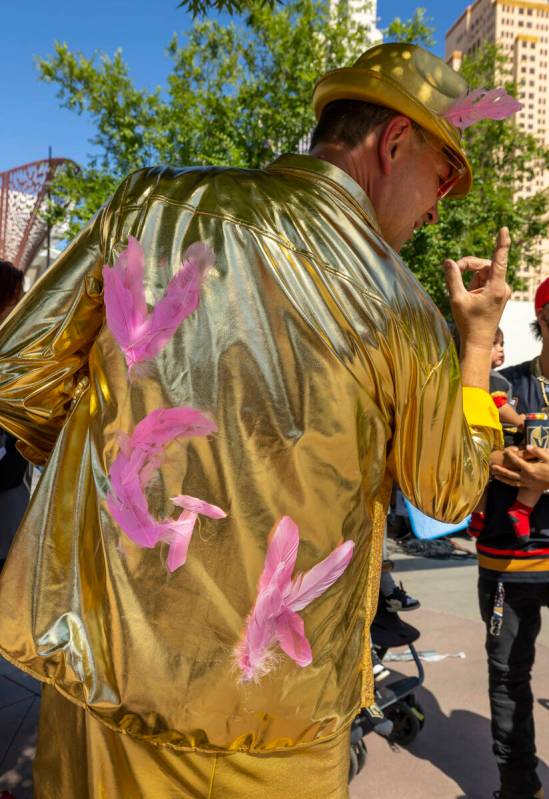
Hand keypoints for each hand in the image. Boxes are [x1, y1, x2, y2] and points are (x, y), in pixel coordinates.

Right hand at [444, 228, 511, 350]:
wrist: (477, 341)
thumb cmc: (468, 323)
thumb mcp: (457, 299)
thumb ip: (452, 278)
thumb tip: (447, 261)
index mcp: (496, 287)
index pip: (499, 260)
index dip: (501, 243)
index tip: (504, 229)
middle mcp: (503, 287)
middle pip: (484, 265)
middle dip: (468, 266)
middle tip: (452, 270)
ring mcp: (501, 291)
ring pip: (483, 273)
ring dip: (470, 277)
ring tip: (462, 293)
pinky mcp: (498, 294)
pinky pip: (484, 281)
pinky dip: (474, 284)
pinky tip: (468, 295)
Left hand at [492, 445, 548, 490]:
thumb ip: (538, 452)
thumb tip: (528, 446)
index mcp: (530, 469)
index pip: (516, 461)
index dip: (510, 455)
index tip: (505, 450)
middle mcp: (527, 477)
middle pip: (510, 473)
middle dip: (500, 469)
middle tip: (492, 466)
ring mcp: (528, 483)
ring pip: (512, 481)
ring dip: (503, 478)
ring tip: (494, 475)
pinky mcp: (530, 487)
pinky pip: (517, 485)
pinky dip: (510, 483)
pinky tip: (506, 481)